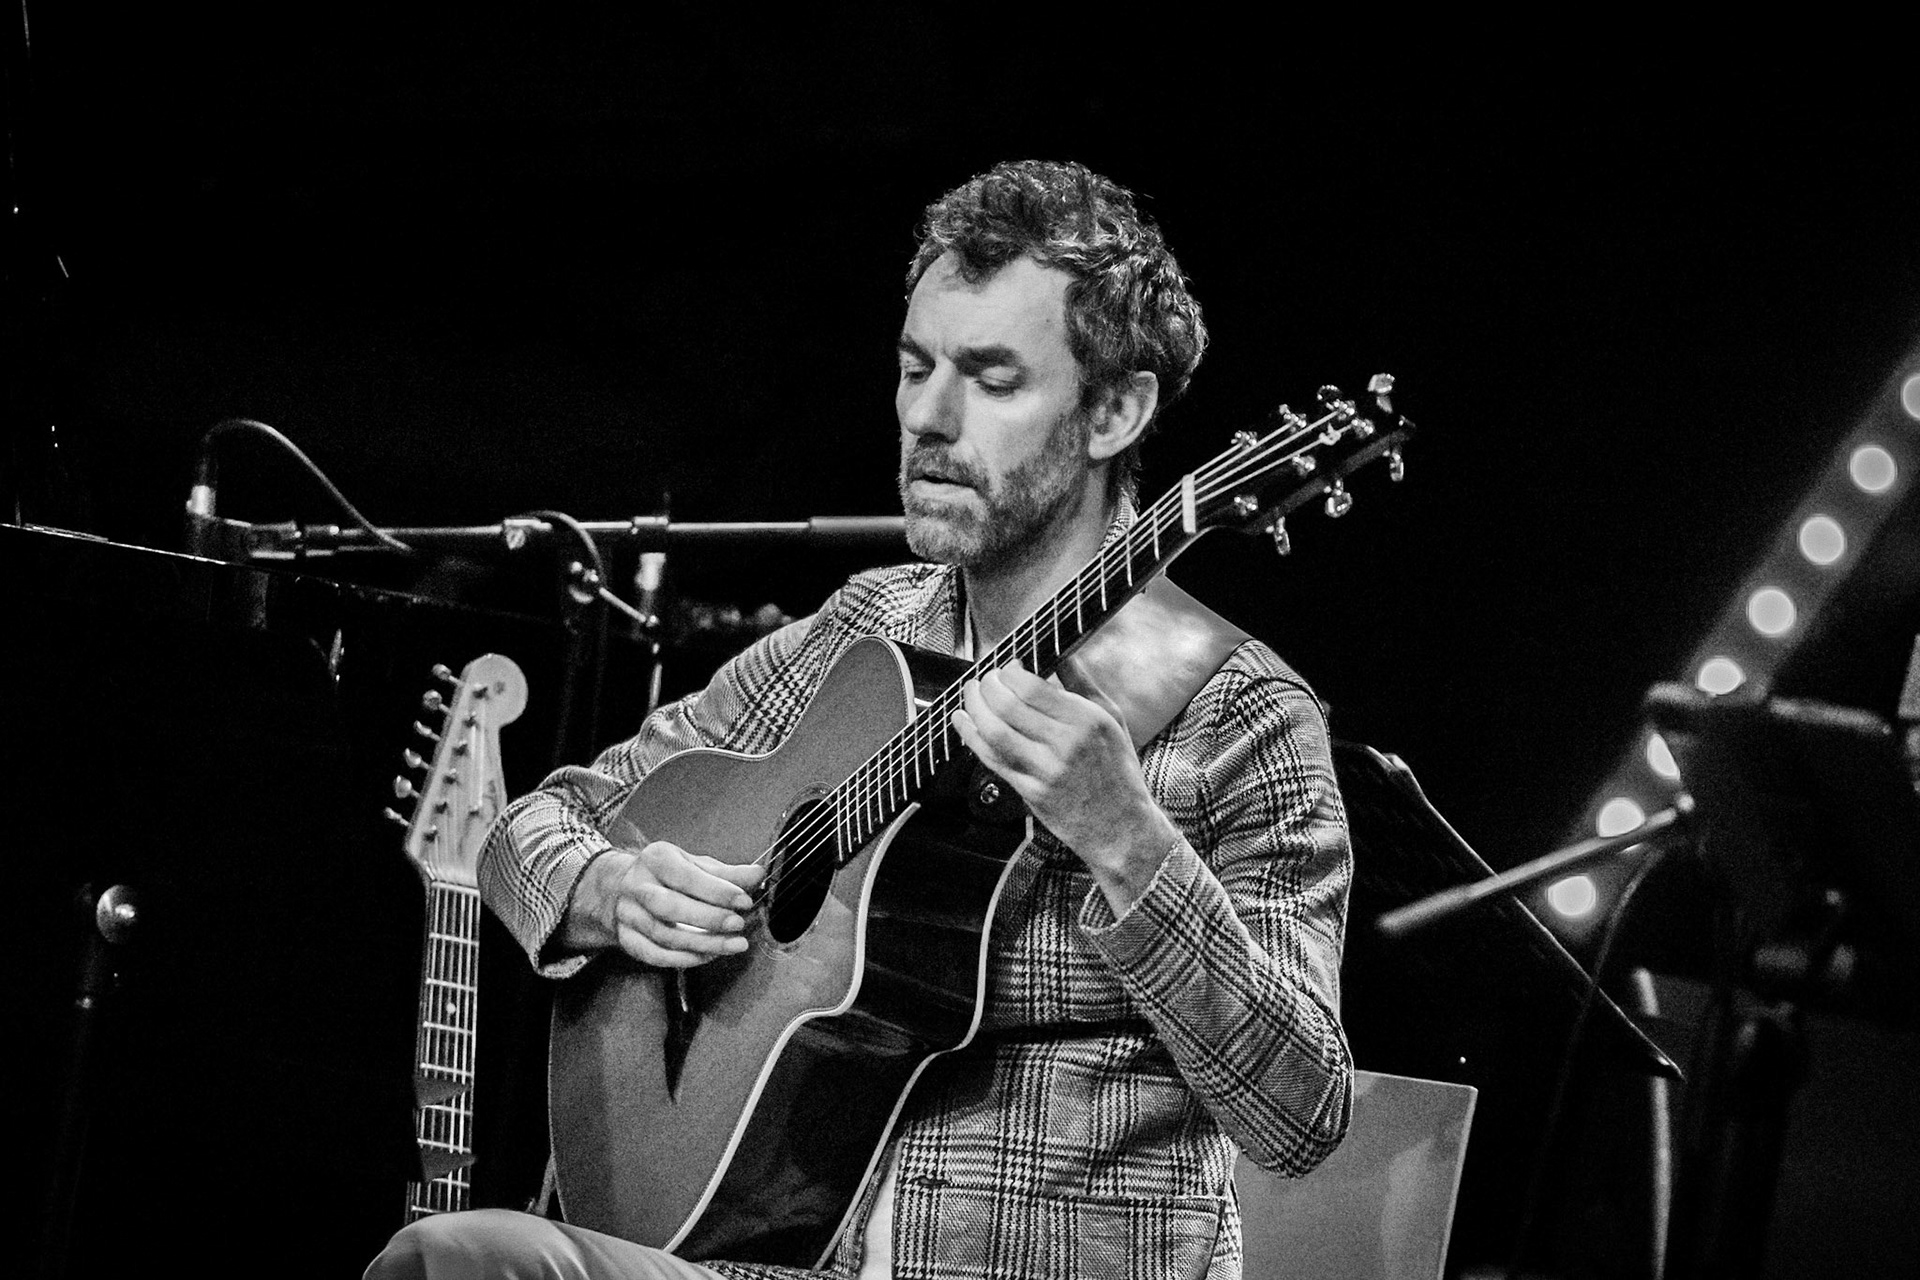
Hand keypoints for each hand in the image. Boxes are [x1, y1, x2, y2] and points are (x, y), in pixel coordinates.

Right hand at [565, 841, 765, 968]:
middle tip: (738, 925)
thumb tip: (758, 874)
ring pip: (663, 935)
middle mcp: (638, 886)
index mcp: (656, 859)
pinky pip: (654, 955)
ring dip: (702, 943)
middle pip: (669, 907)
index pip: (686, 877)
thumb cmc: (666, 875)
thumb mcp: (695, 865)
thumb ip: (727, 873)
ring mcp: (628, 914)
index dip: (717, 891)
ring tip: (733, 945)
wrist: (621, 887)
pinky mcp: (627, 939)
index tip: (744, 901)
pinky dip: (682, 959)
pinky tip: (707, 956)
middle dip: (707, 918)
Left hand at [952, 661, 1179, 908]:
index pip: (1033, 688)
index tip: (1007, 666)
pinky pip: (993, 760)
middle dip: (987, 686)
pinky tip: (963, 722)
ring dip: (974, 708)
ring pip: (995, 732)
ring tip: (969, 695)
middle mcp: (1065, 744)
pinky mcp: (1032, 793)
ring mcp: (1046, 771)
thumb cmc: (1118, 771)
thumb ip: (1084, 685)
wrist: (1121, 827)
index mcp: (1086, 721)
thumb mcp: (1112, 720)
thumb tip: (1062, 653)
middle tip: (984, 679)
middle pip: (1009, 706)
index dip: (1010, 673)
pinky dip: (972, 737)